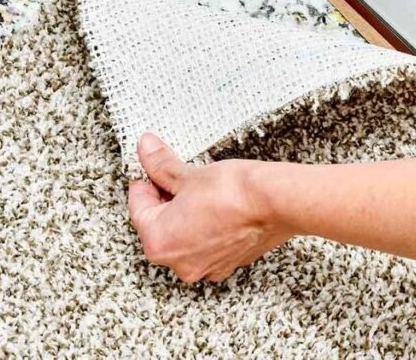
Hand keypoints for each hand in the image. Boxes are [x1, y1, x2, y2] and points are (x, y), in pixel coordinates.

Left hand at [128, 134, 289, 283]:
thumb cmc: (234, 192)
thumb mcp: (189, 174)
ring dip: (187, 216)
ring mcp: (207, 267)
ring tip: (200, 192)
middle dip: (166, 201)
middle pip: (160, 227)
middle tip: (176, 177)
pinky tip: (218, 208)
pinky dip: (208, 228)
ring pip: (184, 237)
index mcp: (159, 242)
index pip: (138, 208)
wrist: (277, 201)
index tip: (151, 170)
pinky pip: (208, 245)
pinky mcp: (230, 263)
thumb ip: (160, 165)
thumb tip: (146, 150)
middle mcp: (180, 263)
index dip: (145, 183)